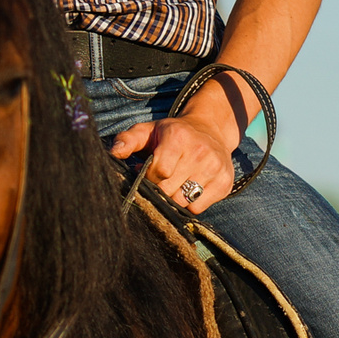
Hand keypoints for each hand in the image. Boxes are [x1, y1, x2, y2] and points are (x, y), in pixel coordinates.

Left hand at [108, 107, 237, 215]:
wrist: (209, 130)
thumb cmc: (172, 134)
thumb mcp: (148, 131)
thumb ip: (127, 140)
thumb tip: (114, 153)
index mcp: (178, 138)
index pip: (160, 172)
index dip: (150, 176)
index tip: (150, 171)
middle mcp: (199, 152)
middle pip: (169, 190)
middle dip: (159, 189)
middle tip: (161, 179)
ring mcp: (215, 168)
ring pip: (183, 201)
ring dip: (174, 197)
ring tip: (175, 183)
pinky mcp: (225, 183)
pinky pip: (198, 208)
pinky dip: (190, 203)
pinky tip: (189, 188)